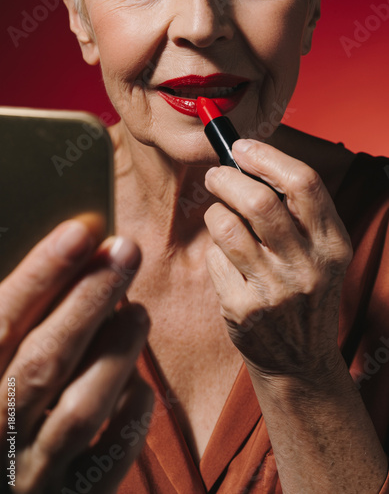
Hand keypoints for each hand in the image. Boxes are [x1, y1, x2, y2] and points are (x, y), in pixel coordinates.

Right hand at [0, 220, 152, 493]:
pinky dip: (130, 415)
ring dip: (117, 351)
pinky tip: (140, 383)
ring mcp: (29, 477)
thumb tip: (58, 268)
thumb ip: (8, 323)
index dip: (40, 276)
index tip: (81, 232)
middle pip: (45, 361)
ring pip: (81, 409)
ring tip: (138, 311)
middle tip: (127, 250)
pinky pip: (109, 461)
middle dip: (89, 299)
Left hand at [204, 139, 352, 379]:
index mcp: (333, 245)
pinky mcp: (243, 310)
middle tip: (215, 176)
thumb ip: (298, 215)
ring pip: (227, 227)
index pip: (304, 184)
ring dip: (215, 213)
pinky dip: (214, 250)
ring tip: (220, 217)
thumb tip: (253, 165)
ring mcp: (275, 291)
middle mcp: (308, 267)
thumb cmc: (305, 296)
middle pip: (258, 201)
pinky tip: (226, 261)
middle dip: (227, 178)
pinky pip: (215, 259)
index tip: (242, 148)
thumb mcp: (321, 256)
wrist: (299, 360)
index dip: (267, 158)